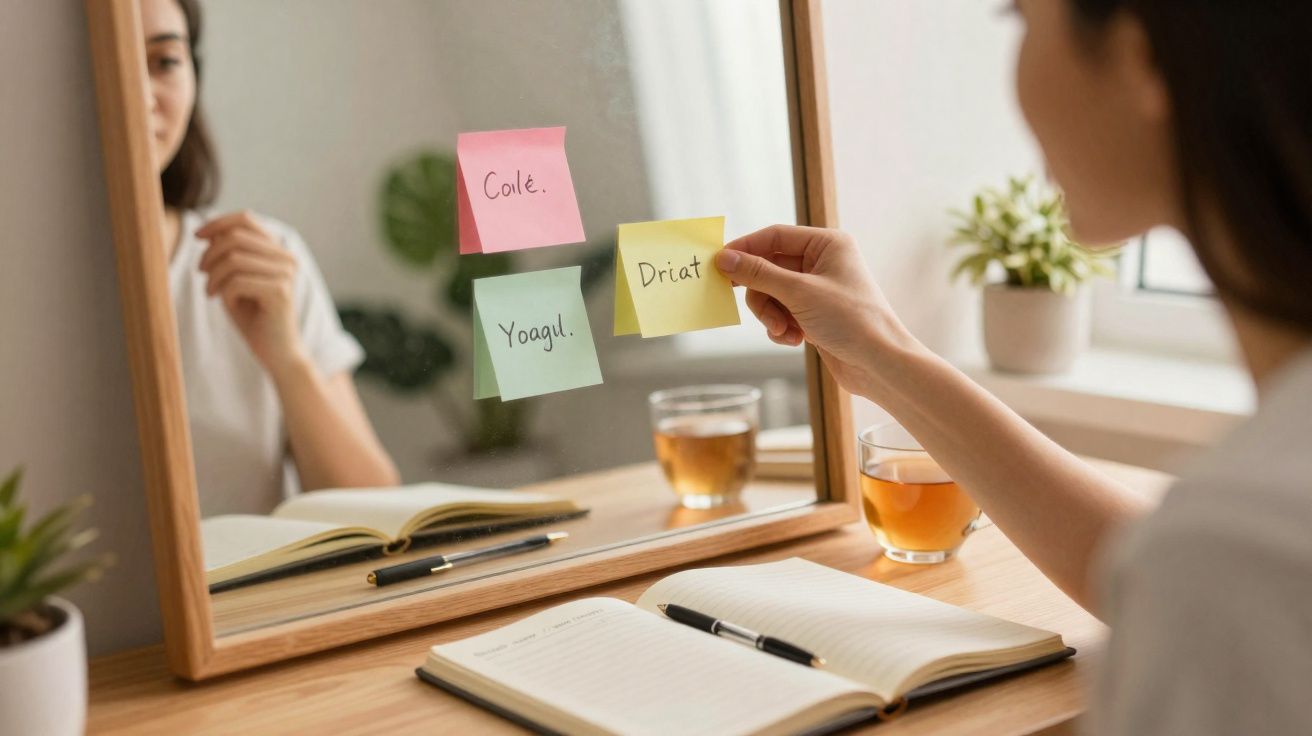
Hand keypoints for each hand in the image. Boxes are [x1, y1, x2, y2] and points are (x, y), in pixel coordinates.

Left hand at [196, 211, 305, 373]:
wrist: (277, 351)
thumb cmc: (254, 316)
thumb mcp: (236, 279)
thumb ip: (228, 255)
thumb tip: (209, 232)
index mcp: (278, 251)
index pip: (246, 219)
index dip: (217, 223)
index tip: (197, 237)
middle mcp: (286, 258)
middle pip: (236, 237)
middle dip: (210, 254)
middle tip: (202, 274)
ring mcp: (285, 274)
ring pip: (234, 259)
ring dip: (213, 276)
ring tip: (210, 292)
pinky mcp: (279, 292)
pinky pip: (237, 281)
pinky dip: (224, 292)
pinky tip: (227, 304)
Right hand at [714, 225, 919, 395]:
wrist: (879, 363)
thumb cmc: (850, 320)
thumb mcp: (799, 293)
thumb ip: (759, 274)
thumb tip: (724, 258)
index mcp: (827, 243)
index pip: (775, 236)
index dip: (746, 249)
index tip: (719, 264)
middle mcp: (823, 262)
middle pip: (769, 268)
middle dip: (763, 294)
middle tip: (763, 313)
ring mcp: (818, 289)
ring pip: (772, 293)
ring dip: (772, 315)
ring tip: (784, 331)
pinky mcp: (815, 314)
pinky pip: (782, 313)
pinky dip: (782, 327)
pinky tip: (795, 340)